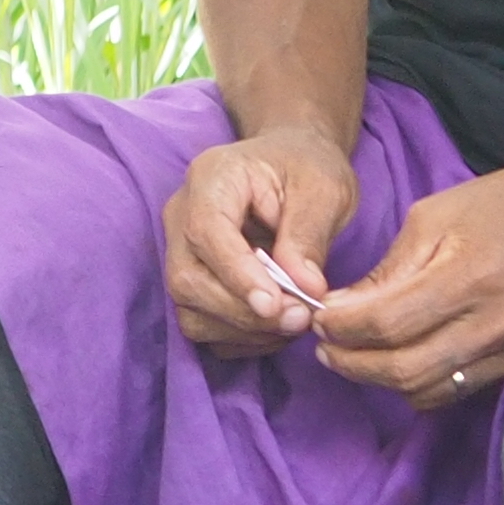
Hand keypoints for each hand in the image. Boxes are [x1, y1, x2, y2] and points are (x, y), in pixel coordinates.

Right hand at [163, 122, 358, 354]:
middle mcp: (181, 215)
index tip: (275, 306)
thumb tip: (305, 289)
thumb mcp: (324, 190)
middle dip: (243, 310)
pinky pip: (201, 324)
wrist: (292, 166)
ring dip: (243, 329)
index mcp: (211, 178)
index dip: (236, 274)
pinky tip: (277, 327)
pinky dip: (240, 338)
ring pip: (189, 308)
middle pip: (187, 278)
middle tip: (301, 318)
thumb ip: (309, 236)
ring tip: (295, 321)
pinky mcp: (191, 281)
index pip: (206, 232)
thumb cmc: (306, 168)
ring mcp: (180, 251)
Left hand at [307, 159, 503, 408]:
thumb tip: (342, 309)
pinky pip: (460, 390)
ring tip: (354, 355)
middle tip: (324, 346)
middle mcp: (495, 321)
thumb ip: (389, 269)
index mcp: (470, 275)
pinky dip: (420, 384)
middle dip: (352, 363)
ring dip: (382, 380)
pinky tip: (399, 361)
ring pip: (431, 390)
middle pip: (405, 369)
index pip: (387, 323)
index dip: (342, 328)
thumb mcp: (435, 215)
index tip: (318, 318)